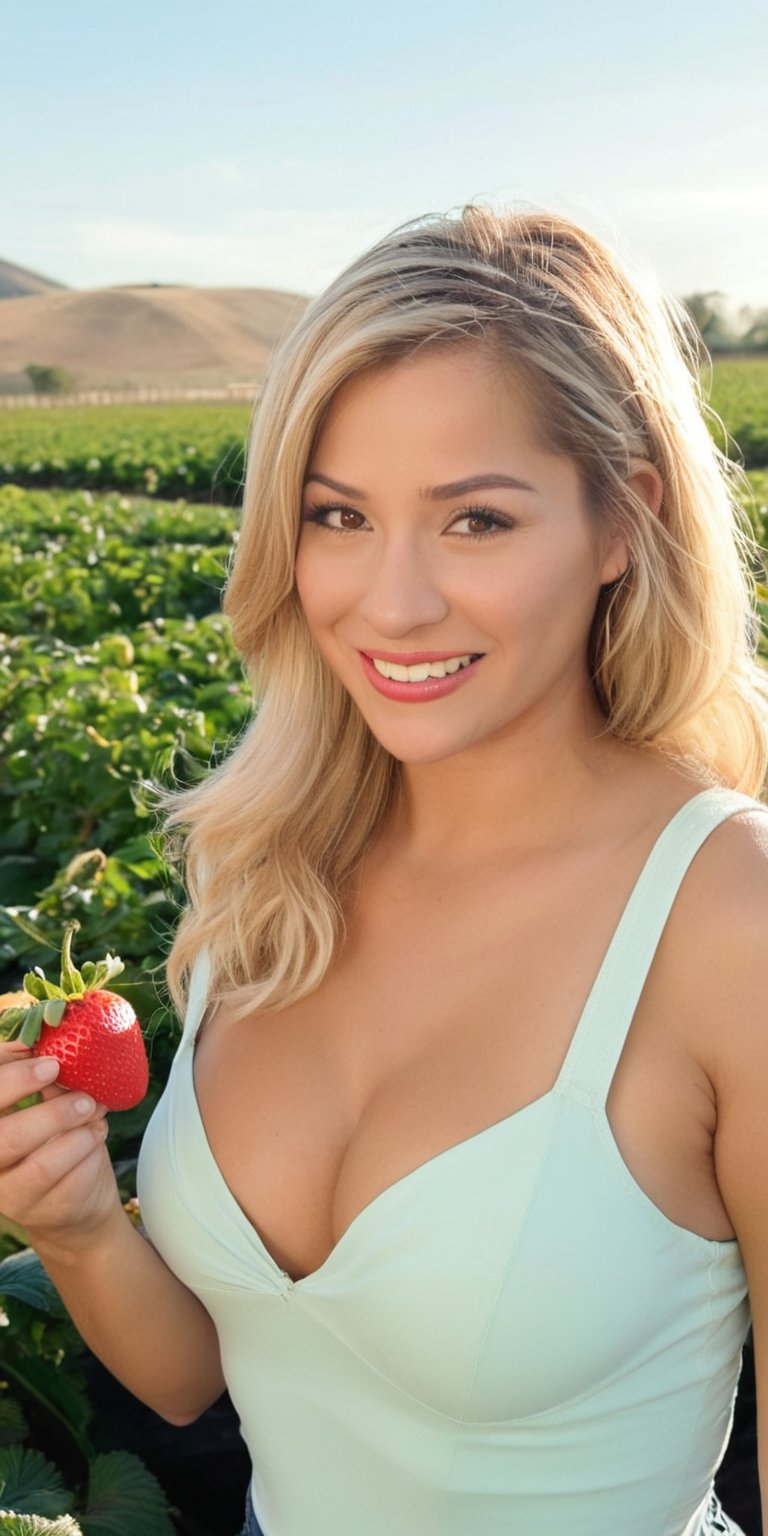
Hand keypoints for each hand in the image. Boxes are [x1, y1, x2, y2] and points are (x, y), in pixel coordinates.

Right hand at [0, 1040, 119, 1250]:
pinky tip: (96, 1136)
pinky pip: (68, 1180)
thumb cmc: (56, 1142)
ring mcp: (10, 1195)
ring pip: (39, 1164)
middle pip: (4, 1137)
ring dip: (75, 1132)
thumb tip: (45, 1040)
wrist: (75, 1203)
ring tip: (94, 1112)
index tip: (51, 1062)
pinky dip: (88, 1151)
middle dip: (47, 1110)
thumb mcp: (44, 1106)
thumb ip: (40, 1079)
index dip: (10, 1077)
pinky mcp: (42, 1213)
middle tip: (82, 1095)